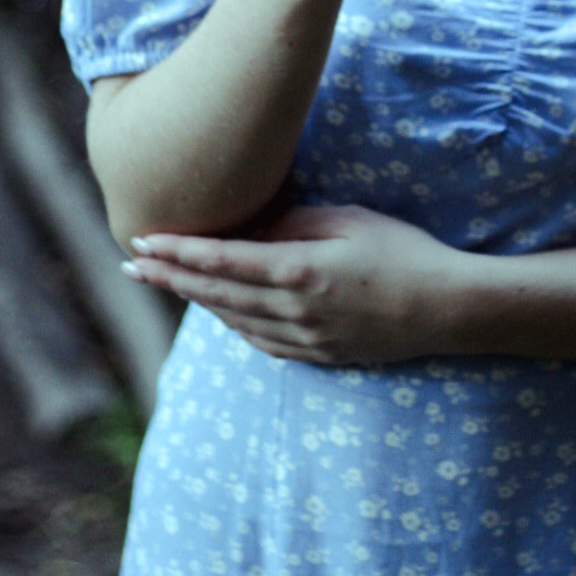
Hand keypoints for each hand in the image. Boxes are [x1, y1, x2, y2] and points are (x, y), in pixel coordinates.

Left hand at [123, 202, 464, 366]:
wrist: (446, 309)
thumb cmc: (402, 251)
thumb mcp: (349, 221)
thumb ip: (295, 223)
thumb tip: (253, 226)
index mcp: (299, 271)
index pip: (222, 262)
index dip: (178, 252)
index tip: (143, 242)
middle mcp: (293, 311)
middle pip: (216, 295)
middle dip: (170, 277)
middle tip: (130, 264)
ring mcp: (305, 340)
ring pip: (233, 321)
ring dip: (195, 301)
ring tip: (164, 281)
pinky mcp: (318, 355)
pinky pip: (260, 341)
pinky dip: (231, 324)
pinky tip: (219, 312)